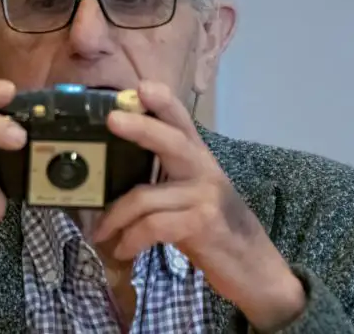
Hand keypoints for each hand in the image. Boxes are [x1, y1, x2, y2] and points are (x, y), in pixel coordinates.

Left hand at [93, 81, 305, 331]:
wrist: (253, 266)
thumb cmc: (214, 227)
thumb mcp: (192, 194)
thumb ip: (164, 178)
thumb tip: (112, 172)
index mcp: (198, 157)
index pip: (181, 120)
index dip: (162, 102)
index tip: (140, 87)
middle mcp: (204, 169)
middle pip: (170, 139)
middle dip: (140, 127)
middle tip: (111, 119)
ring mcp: (205, 196)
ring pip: (145, 196)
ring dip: (114, 218)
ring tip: (100, 233)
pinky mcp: (202, 224)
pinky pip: (152, 226)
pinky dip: (130, 239)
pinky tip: (122, 249)